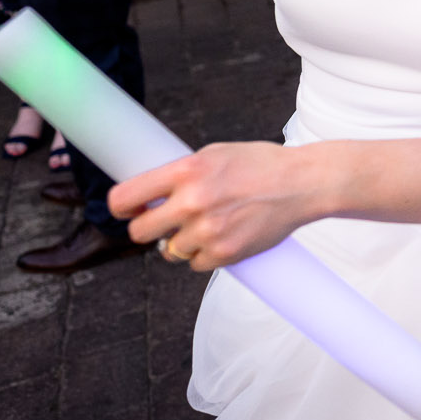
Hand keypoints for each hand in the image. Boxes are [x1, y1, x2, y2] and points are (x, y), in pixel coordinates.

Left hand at [114, 141, 319, 271]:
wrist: (301, 184)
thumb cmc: (259, 165)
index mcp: (186, 171)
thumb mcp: (214, 155)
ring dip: (182, 242)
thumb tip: (148, 194)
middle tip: (163, 222)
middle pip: (139, 232)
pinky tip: (224, 235)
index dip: (119, 207)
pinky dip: (205, 254)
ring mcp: (207, 231)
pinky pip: (195, 264)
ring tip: (209, 224)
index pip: (124, 197)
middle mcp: (192, 201)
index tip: (126, 209)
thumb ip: (180, 174)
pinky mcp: (224, 254)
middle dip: (148, 228)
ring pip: (170, 250)